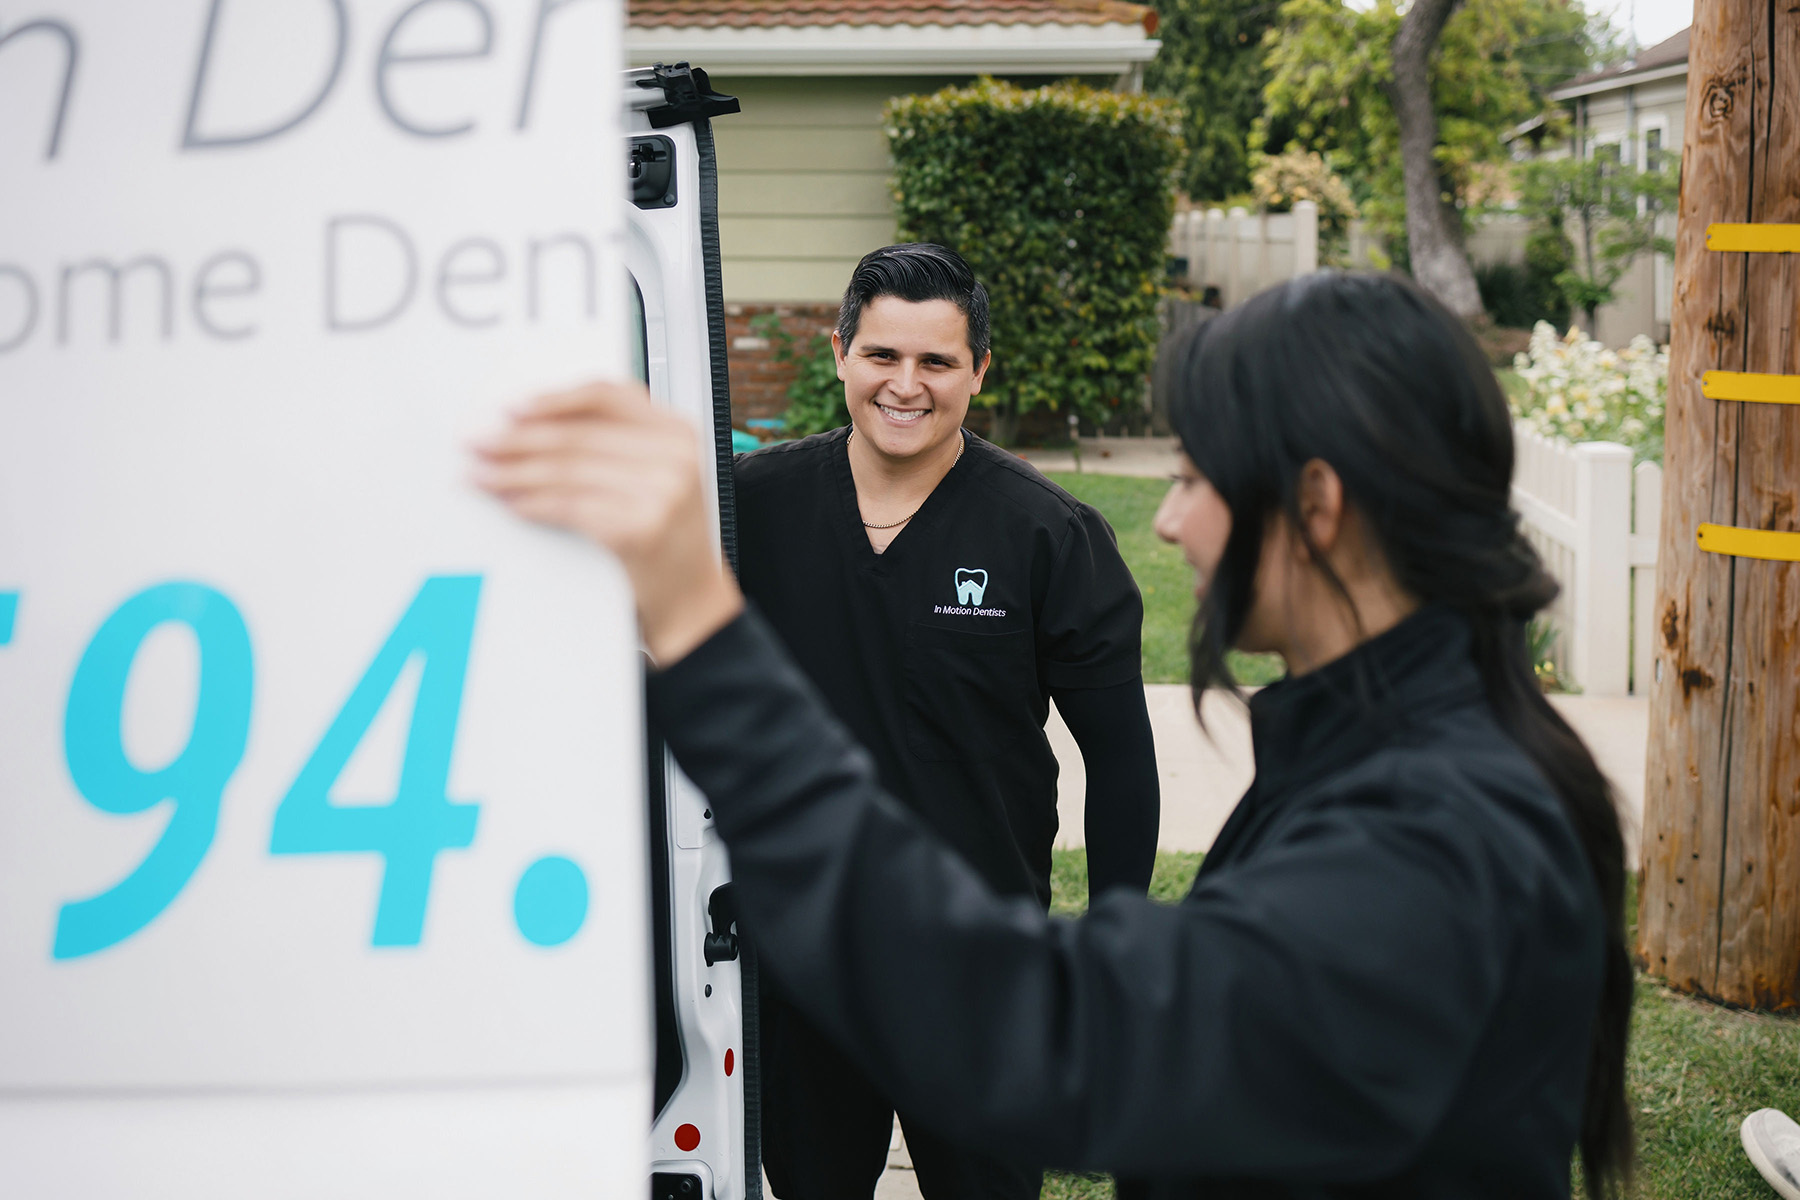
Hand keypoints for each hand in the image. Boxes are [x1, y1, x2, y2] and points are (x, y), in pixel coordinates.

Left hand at [472, 380, 742, 663]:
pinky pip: (571, 507)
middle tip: (478, 442)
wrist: (694, 599)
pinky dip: (534, 504)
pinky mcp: (642, 528)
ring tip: (481, 475)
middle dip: (517, 439)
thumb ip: (613, 445)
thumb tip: (532, 426)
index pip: (607, 396)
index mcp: (677, 432)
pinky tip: (512, 503)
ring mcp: (662, 493)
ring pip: (567, 470)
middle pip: (577, 435)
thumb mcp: (656, 477)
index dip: (553, 399)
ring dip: (514, 473)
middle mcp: (675, 456)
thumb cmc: (667, 537)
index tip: (510, 408)